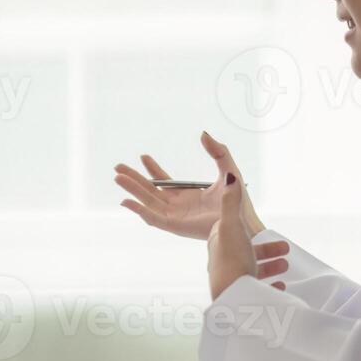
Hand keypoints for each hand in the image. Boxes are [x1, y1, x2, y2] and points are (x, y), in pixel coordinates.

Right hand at [115, 131, 263, 239]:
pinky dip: (139, 210)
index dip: (153, 169)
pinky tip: (126, 201)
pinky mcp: (174, 226)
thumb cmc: (237, 199)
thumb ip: (218, 151)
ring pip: (147, 202)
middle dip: (134, 179)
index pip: (165, 182)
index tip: (143, 156)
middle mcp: (178, 206)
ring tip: (117, 178)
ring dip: (132, 190)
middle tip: (118, 168)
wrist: (242, 220)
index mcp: (187, 194)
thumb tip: (203, 134)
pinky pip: (152, 218)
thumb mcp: (227, 169)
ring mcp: (175, 216)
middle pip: (150, 191)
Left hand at [207, 173, 285, 299]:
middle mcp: (223, 261)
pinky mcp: (241, 296)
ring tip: (286, 265)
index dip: (246, 227)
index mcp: (219, 243)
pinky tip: (281, 286)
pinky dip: (270, 286)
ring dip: (271, 266)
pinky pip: (258, 290)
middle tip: (285, 248)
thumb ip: (231, 201)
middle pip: (246, 250)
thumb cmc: (232, 259)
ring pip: (253, 270)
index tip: (259, 227)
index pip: (231, 231)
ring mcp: (232, 280)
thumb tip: (229, 176)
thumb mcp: (232, 225)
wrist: (232, 296)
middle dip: (266, 248)